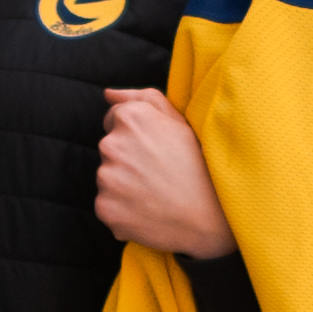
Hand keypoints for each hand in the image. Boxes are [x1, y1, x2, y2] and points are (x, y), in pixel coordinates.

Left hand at [97, 87, 231, 258]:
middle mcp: (111, 144)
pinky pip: (106, 204)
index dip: (136, 135)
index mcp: (130, 118)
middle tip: (158, 173)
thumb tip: (108, 94)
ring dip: (123, 184)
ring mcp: (106, 178)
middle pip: (110, 149)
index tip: (154, 150)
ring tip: (155, 193)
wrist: (209, 217)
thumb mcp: (180, 122)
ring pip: (108, 177)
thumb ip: (142, 99)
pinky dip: (121, 209)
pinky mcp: (103, 207)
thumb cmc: (199, 165)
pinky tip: (147, 211)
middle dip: (128, 158)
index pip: (114, 119)